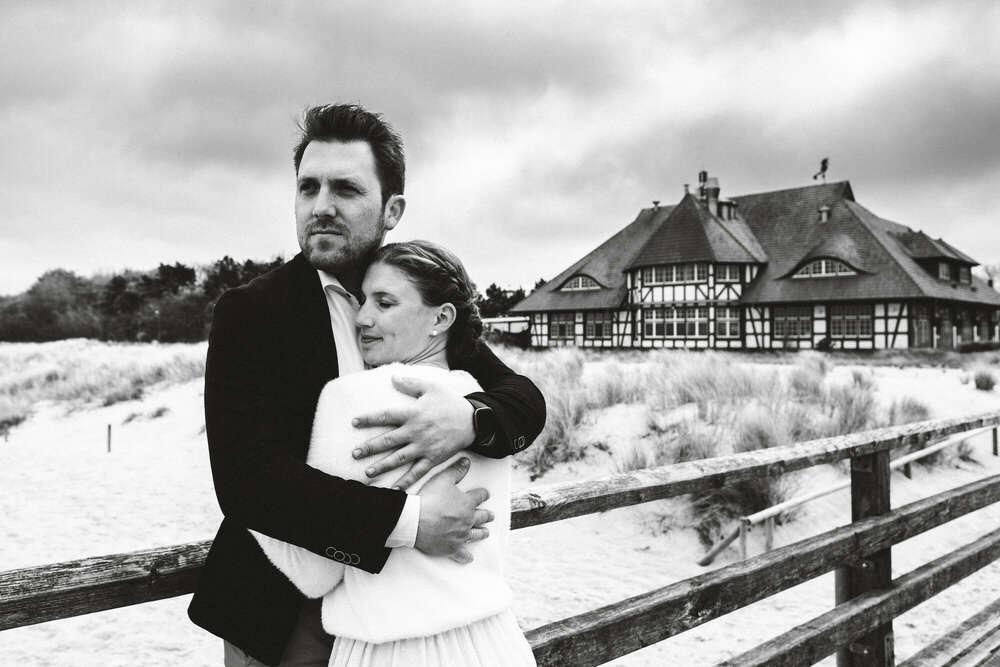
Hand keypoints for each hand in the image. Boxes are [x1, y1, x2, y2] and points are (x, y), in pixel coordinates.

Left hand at [352, 375, 475, 488]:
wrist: (473, 419)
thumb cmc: (450, 402)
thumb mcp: (432, 387)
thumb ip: (411, 384)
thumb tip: (393, 378)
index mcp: (413, 414)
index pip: (386, 416)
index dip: (369, 419)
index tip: (354, 422)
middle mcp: (416, 431)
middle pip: (388, 440)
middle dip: (369, 447)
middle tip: (354, 453)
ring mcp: (424, 447)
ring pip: (399, 458)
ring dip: (382, 466)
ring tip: (367, 473)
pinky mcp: (434, 458)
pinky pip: (417, 472)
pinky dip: (406, 482)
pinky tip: (394, 489)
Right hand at [414, 458, 492, 562]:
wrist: (416, 521)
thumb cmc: (429, 498)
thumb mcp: (443, 479)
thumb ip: (456, 470)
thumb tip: (467, 461)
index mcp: (467, 502)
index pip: (480, 496)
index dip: (483, 494)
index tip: (485, 494)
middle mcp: (468, 519)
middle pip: (482, 516)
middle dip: (487, 515)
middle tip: (490, 515)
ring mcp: (461, 535)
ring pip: (476, 534)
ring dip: (482, 533)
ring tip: (485, 533)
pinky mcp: (452, 548)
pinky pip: (461, 554)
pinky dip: (466, 556)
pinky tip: (469, 558)